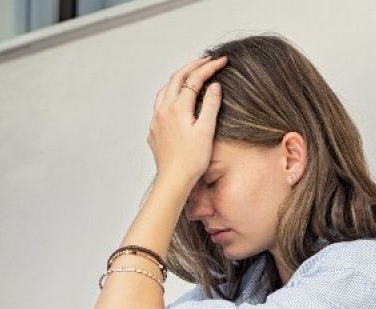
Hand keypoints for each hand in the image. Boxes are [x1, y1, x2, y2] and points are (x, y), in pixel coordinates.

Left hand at [148, 54, 226, 185]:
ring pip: (165, 90)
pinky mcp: (154, 131)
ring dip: (178, 79)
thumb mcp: (206, 130)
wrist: (174, 180)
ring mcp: (156, 120)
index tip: (222, 61)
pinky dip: (170, 94)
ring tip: (191, 76)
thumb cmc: (192, 160)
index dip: (209, 67)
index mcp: (178, 108)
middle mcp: (163, 110)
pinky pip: (159, 104)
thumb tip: (214, 86)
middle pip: (176, 78)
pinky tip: (176, 101)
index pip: (194, 79)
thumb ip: (210, 105)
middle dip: (192, 67)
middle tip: (207, 61)